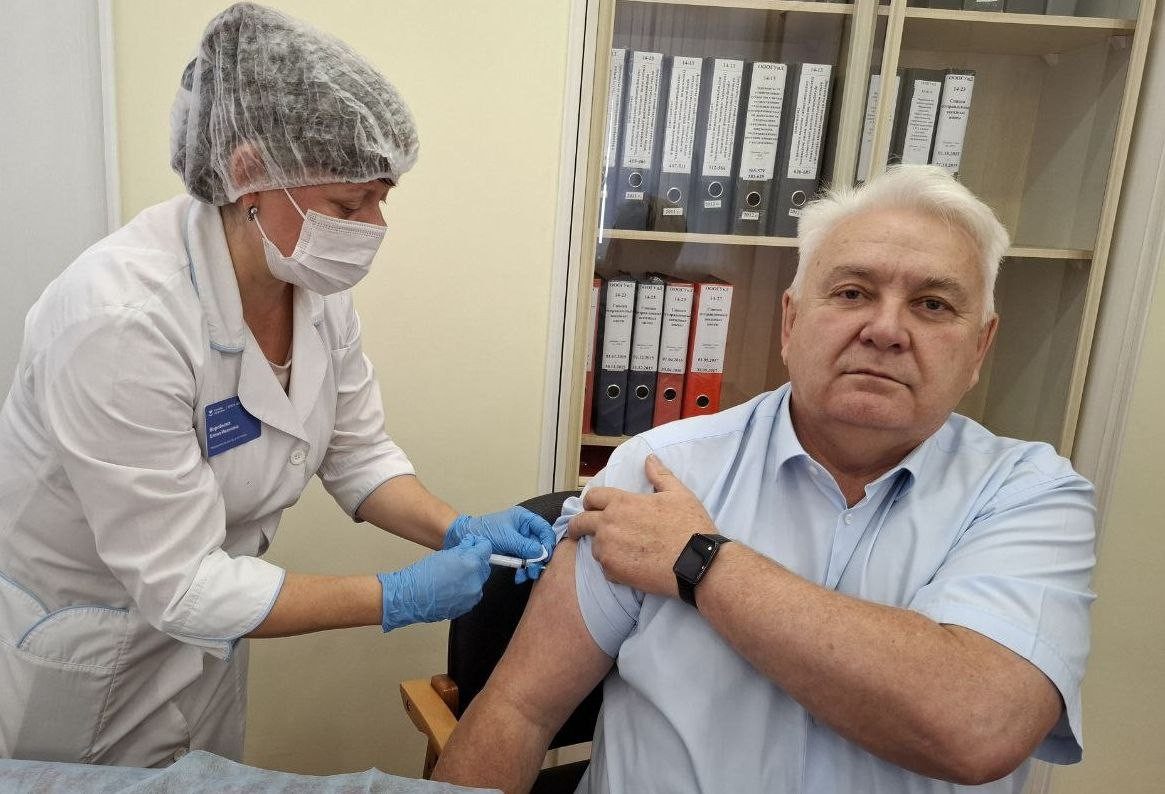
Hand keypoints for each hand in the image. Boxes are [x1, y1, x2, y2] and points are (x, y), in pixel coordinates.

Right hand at [377, 536, 491, 630]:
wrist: (412, 598)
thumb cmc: (423, 576)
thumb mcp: (445, 554)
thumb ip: (463, 548)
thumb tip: (471, 543)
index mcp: (471, 564)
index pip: (486, 549)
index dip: (479, 545)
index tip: (475, 545)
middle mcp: (475, 581)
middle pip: (484, 566)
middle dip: (476, 562)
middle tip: (461, 561)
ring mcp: (472, 596)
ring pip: (479, 582)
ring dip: (471, 577)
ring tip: (453, 577)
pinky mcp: (467, 607)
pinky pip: (472, 595)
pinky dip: (466, 590)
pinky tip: (452, 588)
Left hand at [446, 506, 556, 583]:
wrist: (466, 538)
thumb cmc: (485, 531)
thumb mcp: (507, 538)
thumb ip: (525, 546)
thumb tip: (541, 554)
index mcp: (524, 518)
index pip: (544, 528)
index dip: (547, 542)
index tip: (546, 555)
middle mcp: (524, 528)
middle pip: (539, 544)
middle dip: (538, 558)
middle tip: (535, 570)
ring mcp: (519, 540)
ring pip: (532, 554)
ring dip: (530, 566)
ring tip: (526, 575)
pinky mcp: (513, 550)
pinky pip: (523, 560)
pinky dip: (522, 569)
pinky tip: (519, 576)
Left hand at [568, 454, 717, 596]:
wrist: (695, 563)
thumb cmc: (689, 526)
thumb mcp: (678, 494)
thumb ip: (659, 475)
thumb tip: (649, 459)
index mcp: (621, 503)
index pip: (592, 497)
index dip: (591, 502)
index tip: (590, 508)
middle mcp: (608, 524)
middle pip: (580, 523)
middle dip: (577, 526)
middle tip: (578, 531)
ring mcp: (608, 549)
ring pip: (594, 547)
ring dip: (602, 548)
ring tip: (620, 551)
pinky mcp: (613, 571)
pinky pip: (605, 568)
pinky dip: (613, 567)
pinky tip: (630, 567)